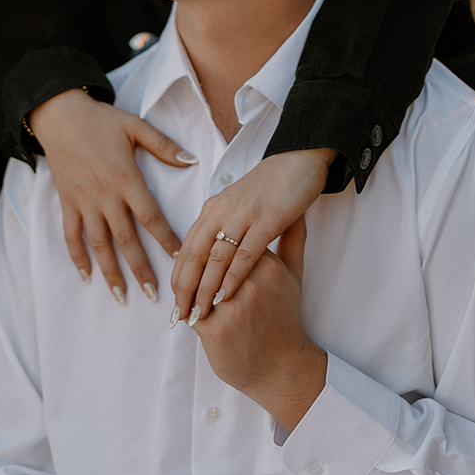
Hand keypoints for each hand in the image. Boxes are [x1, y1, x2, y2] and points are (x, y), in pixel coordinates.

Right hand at [28, 88, 195, 301]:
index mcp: (126, 178)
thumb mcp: (135, 126)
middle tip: (154, 294)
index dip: (166, 238)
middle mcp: (105, 195)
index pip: (150, 216)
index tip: (180, 259)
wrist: (60, 115)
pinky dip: (77, 257)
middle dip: (140, 268)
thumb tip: (191, 160)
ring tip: (122, 296)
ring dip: (110, 272)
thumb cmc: (101, 120)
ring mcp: (84, 202)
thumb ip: (163, 145)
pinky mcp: (68, 203)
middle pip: (126, 239)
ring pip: (99, 244)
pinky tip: (86, 276)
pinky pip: (71, 235)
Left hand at [170, 148, 334, 322]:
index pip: (188, 248)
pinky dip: (231, 276)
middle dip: (185, 288)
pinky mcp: (267, 219)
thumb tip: (213, 256)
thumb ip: (229, 229)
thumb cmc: (275, 186)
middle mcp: (222, 210)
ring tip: (197, 313)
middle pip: (195, 255)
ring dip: (205, 288)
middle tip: (179, 315)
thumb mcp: (243, 206)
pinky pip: (244, 253)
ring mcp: (243, 215)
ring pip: (216, 257)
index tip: (175, 302)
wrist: (300, 159)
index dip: (180, 277)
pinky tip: (224, 296)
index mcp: (214, 208)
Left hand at [191, 218, 326, 428]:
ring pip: (198, 283)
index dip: (209, 243)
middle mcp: (250, 280)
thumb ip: (293, 239)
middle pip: (208, 260)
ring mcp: (233, 304)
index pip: (226, 242)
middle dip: (193, 263)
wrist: (284, 366)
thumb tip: (297, 212)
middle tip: (182, 266)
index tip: (200, 247)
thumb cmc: (286, 318)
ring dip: (186, 285)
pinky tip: (186, 310)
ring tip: (182, 290)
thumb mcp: (294, 275)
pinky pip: (192, 311)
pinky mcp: (218, 328)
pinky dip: (187, 309)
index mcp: (266, 262)